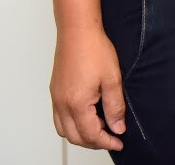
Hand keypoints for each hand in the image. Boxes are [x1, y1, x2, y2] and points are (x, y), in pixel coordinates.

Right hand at [50, 25, 125, 150]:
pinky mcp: (55, 92)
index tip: (119, 142)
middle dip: (94, 142)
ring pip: (64, 131)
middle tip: (112, 138)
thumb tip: (117, 128)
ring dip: (81, 136)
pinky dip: (72, 126)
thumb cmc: (94, 50)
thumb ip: (115, 107)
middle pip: (75, 137)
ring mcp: (55, 99)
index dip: (107, 142)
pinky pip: (59, 119)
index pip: (91, 134)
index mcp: (76, 103)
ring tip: (101, 130)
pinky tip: (86, 118)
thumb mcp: (113, 79)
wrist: (77, 32)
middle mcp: (61, 105)